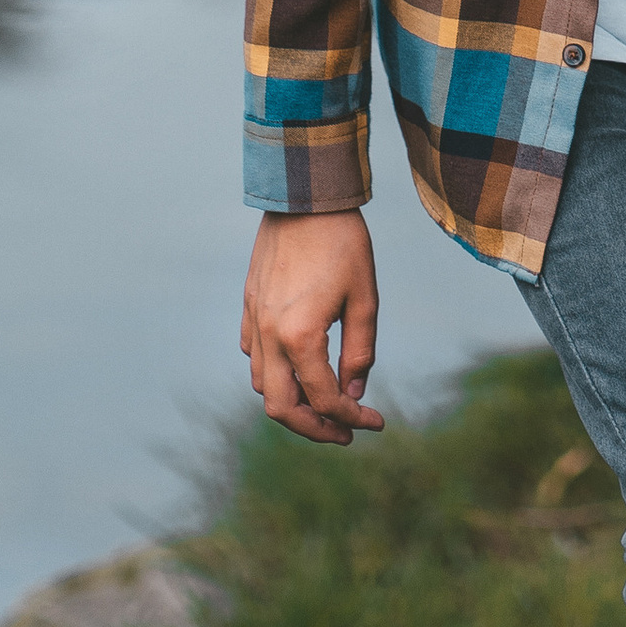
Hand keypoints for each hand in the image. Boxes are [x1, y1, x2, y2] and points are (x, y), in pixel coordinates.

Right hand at [240, 209, 386, 444]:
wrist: (305, 194)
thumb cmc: (343, 242)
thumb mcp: (365, 296)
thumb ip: (360, 351)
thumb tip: (353, 395)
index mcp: (300, 336)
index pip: (325, 399)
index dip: (352, 419)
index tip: (376, 423)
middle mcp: (269, 335)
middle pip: (280, 409)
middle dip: (314, 429)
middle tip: (345, 432)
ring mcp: (253, 321)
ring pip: (262, 385)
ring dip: (292, 402)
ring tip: (325, 401)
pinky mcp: (249, 306)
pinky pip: (253, 355)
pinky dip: (274, 373)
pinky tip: (300, 365)